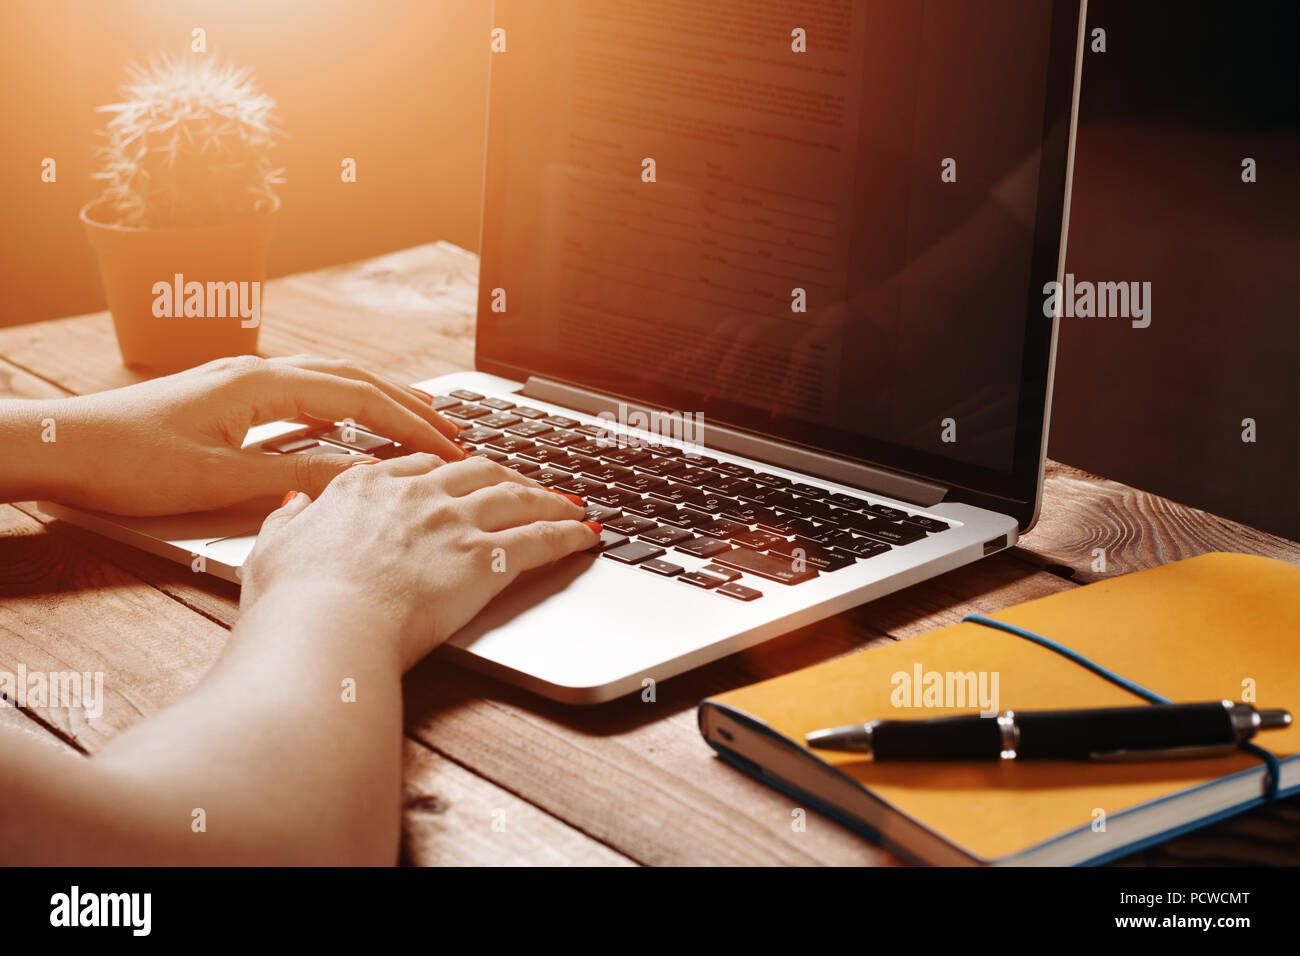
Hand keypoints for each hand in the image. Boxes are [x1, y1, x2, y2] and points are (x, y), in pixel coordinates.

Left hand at [39, 354, 465, 515]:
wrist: (61, 446)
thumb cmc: (126, 462)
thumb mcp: (218, 481)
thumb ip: (291, 479)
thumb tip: (354, 485)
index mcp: (260, 384)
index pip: (357, 399)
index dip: (410, 425)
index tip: (449, 447)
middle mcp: (256, 372)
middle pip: (354, 379)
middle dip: (410, 404)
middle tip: (456, 429)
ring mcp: (242, 381)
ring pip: (331, 381)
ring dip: (381, 399)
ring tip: (421, 418)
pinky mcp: (229, 398)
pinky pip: (305, 393)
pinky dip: (344, 405)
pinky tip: (352, 422)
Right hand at [240, 454, 598, 667]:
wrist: (322, 632)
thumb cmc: (293, 604)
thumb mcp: (272, 550)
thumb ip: (288, 522)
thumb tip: (293, 503)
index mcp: (364, 488)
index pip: (418, 465)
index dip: (447, 469)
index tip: (461, 474)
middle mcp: (415, 496)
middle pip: (477, 470)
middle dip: (508, 475)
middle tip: (526, 485)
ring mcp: (452, 523)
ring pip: (516, 495)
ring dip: (548, 497)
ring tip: (568, 504)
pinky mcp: (484, 558)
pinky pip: (540, 537)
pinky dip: (568, 532)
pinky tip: (585, 534)